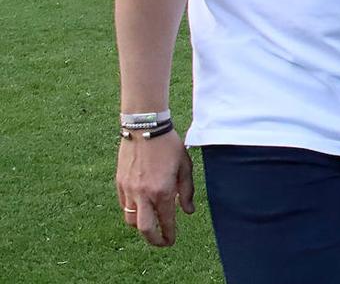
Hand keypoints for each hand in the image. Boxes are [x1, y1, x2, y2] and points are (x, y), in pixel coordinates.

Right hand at [115, 129, 194, 246]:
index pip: (166, 222)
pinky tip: (141, 206)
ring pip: (130, 220)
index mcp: (162, 191)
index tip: (171, 241)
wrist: (144, 128)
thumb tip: (188, 212)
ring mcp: (129, 190)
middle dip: (153, 240)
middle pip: (144, 229)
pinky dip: (132, 211)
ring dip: (141, 225)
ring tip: (151, 223)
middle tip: (160, 242)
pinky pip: (123, 205)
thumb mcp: (185, 166)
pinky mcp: (119, 184)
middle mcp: (143, 194)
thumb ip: (187, 191)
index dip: (169, 235)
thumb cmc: (169, 145)